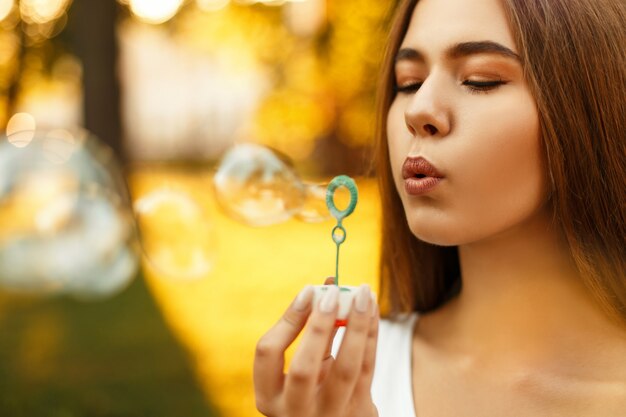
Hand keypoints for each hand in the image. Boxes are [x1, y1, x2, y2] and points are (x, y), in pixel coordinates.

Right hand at [254, 281, 378, 416]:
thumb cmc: (316, 389)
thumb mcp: (303, 369)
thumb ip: (311, 332)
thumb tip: (327, 285)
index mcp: (269, 397)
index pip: (268, 353)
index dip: (287, 319)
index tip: (308, 290)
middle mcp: (295, 412)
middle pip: (304, 368)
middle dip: (319, 326)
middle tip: (335, 292)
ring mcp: (329, 415)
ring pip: (347, 368)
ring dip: (357, 324)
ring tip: (363, 294)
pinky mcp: (359, 412)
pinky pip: (367, 367)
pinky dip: (371, 334)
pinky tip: (371, 310)